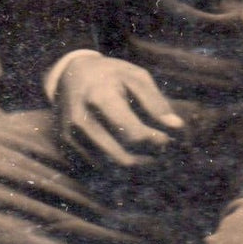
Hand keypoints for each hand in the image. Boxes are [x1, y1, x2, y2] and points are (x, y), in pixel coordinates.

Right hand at [55, 54, 183, 166]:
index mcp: (100, 97)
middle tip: (161, 154)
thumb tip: (176, 126)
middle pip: (121, 157)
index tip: (167, 140)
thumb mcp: (135, 77)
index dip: (154, 140)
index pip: (132, 132)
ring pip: (109, 168)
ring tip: (148, 156)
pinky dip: (115, 167)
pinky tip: (127, 154)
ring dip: (132, 165)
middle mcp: (82, 120)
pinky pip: (96, 169)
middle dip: (146, 160)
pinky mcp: (66, 148)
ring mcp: (70, 137)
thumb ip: (155, 101)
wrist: (70, 74)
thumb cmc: (110, 74)